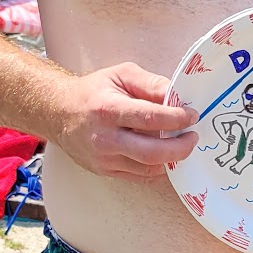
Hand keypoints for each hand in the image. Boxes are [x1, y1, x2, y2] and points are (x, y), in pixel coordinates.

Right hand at [53, 62, 197, 180]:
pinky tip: (167, 156)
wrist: (59, 114)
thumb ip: (151, 84)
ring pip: (149, 168)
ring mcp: (104, 159)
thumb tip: (178, 96)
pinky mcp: (106, 171)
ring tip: (181, 144)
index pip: (150, 119)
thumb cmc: (93, 92)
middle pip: (152, 153)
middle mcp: (105, 138)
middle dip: (180, 147)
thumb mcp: (121, 75)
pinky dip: (159, 168)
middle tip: (193, 137)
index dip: (177, 119)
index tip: (192, 116)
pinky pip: (141, 177)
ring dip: (172, 159)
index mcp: (108, 110)